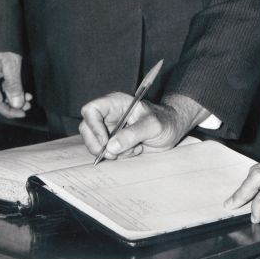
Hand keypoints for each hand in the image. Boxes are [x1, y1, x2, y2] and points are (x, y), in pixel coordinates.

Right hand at [0, 52, 32, 117]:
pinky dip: (7, 92)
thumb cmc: (3, 43)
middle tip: (27, 104)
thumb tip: (16, 104)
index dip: (10, 112)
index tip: (22, 112)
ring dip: (11, 99)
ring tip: (27, 97)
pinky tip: (19, 90)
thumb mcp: (12, 64)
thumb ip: (14, 86)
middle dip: (11, 106)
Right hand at [79, 92, 206, 161]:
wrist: (172, 130)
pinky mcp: (114, 141)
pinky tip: (134, 150)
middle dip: (97, 144)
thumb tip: (110, 146)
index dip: (93, 127)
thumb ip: (133, 134)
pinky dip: (118, 156)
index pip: (91, 110)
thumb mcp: (153, 125)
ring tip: (132, 149)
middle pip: (87, 128)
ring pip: (94, 142)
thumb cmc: (165, 121)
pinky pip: (106, 151)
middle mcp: (109, 115)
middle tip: (112, 155)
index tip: (105, 143)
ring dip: (110, 152)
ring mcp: (110, 128)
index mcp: (115, 103)